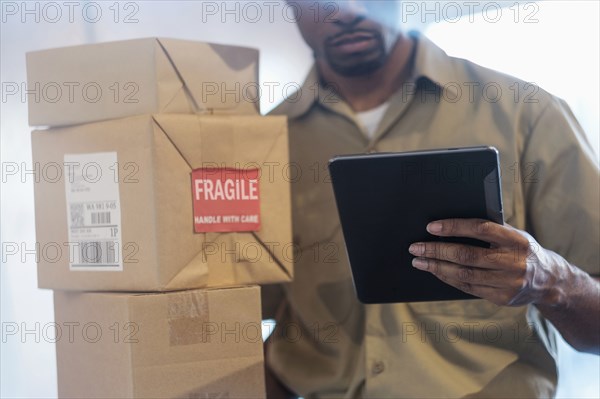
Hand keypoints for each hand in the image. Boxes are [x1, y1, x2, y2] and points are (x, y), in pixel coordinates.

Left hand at [408, 218, 568, 306]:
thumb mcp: (514, 235)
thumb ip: (490, 229)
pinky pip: (468, 288)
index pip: (479, 229)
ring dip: (437, 267)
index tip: (431, 227)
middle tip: (415, 247)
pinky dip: (447, 278)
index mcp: (515, 240)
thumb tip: (450, 223)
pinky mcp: (501, 298)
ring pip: (464, 274)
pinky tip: (435, 271)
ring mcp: (507, 282)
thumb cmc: (522, 250)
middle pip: (467, 255)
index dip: (453, 227)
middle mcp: (512, 261)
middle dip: (437, 251)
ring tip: (419, 261)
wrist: (549, 281)